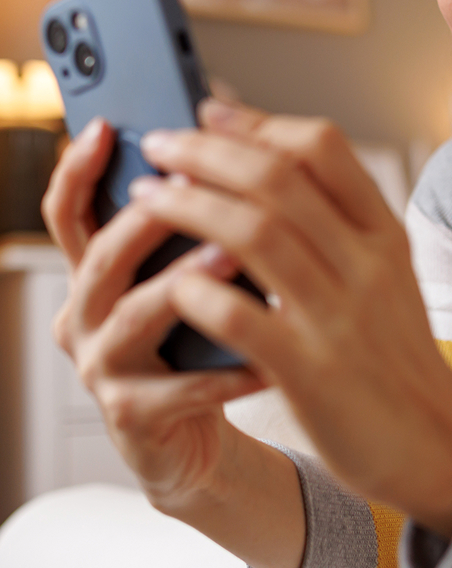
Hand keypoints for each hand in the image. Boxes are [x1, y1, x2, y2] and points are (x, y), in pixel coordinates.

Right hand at [41, 119, 264, 504]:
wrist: (198, 439)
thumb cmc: (198, 345)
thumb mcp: (188, 279)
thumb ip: (190, 227)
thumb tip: (222, 148)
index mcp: (95, 274)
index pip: (69, 212)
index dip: (79, 169)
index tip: (109, 128)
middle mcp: (85, 316)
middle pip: (102, 256)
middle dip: (148, 218)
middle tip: (195, 185)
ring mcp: (102, 367)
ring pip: (134, 315)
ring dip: (185, 281)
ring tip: (234, 255)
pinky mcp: (131, 416)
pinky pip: (182, 389)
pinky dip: (227, 370)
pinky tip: (267, 353)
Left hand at [132, 100, 451, 537]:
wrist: (434, 442)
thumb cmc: (393, 352)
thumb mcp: (386, 272)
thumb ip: (337, 222)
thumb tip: (265, 163)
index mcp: (384, 232)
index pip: (322, 146)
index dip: (256, 122)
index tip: (207, 113)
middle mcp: (365, 264)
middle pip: (276, 179)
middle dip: (204, 152)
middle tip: (157, 144)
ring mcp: (339, 318)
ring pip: (254, 234)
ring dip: (188, 206)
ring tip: (146, 196)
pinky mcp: (310, 373)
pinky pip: (241, 317)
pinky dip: (199, 290)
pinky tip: (172, 282)